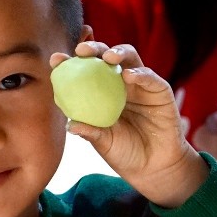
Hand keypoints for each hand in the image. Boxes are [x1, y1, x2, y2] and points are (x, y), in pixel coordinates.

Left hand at [55, 41, 205, 207]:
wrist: (154, 168)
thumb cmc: (125, 153)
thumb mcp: (104, 143)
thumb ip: (90, 132)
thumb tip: (69, 125)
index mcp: (102, 93)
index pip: (84, 72)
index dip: (70, 63)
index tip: (56, 61)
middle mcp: (120, 83)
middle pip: (106, 57)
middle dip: (93, 48)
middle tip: (81, 50)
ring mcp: (141, 85)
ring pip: (130, 58)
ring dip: (118, 52)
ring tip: (107, 57)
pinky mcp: (160, 91)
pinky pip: (150, 78)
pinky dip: (140, 73)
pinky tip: (128, 76)